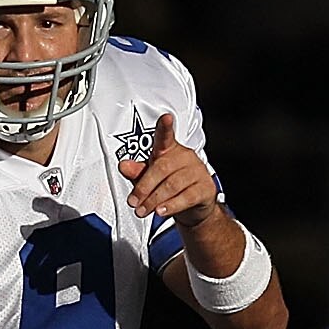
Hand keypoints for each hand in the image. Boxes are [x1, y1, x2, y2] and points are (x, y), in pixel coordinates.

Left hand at [122, 111, 218, 227]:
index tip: (165, 118)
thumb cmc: (170, 186)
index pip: (166, 136)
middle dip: (144, 187)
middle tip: (134, 202)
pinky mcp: (205, 188)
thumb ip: (137, 172)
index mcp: (170, 150)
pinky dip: (171, 205)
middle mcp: (185, 157)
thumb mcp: (149, 178)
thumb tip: (123, 166)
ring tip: (143, 210)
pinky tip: (161, 211)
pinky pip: (187, 197)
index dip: (165, 127)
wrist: (194, 206)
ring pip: (173, 185)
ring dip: (154, 200)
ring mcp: (197, 172)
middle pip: (162, 168)